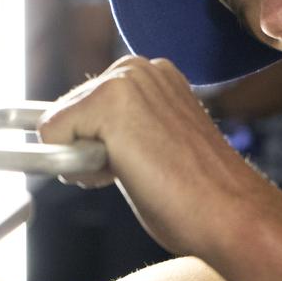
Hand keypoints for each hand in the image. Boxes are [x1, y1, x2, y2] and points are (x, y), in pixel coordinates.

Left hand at [38, 56, 258, 257]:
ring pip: (57, 124)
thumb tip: (73, 147)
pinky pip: (51, 134)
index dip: (99, 146)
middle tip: (140, 169)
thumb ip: (119, 133)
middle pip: (66, 112)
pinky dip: (73, 165)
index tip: (141, 160)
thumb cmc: (197, 194)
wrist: (230, 213)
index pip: (85, 107)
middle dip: (87, 150)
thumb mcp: (153, 145)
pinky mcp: (108, 100)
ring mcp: (123, 79)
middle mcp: (136, 67)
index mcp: (151, 74)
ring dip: (83, 159)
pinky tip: (122, 171)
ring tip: (136, 170)